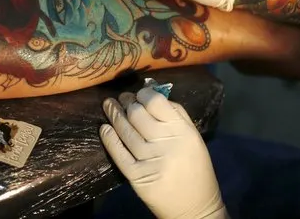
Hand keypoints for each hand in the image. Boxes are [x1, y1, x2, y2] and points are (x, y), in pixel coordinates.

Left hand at [100, 88, 226, 218]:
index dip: (143, 94)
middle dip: (126, 103)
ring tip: (108, 106)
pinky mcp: (136, 175)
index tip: (138, 94)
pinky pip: (118, 152)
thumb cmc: (195, 168)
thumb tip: (152, 91)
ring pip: (125, 130)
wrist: (195, 208)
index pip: (157, 102)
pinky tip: (104, 128)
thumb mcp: (193, 137)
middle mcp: (166, 143)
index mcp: (183, 131)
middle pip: (137, 114)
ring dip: (113, 115)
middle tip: (121, 99)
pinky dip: (109, 138)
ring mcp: (150, 160)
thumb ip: (176, 113)